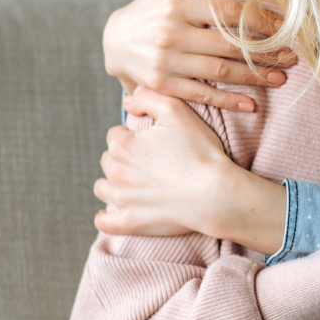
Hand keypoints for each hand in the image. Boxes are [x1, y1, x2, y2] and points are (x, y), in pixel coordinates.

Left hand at [95, 89, 287, 253]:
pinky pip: (104, 222)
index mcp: (123, 145)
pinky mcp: (130, 222)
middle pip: (109, 160)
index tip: (152, 142)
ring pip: (103, 188)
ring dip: (114, 183)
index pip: (115, 135)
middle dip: (123, 158)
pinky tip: (115, 210)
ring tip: (135, 183)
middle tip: (149, 161)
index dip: (133, 135)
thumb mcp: (176, 110)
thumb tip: (127, 101)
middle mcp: (116, 172)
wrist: (216, 193)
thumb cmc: (200, 150)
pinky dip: (106, 216)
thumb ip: (147, 97)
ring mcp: (121, 200)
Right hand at [102, 0, 296, 110]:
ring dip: (254, 77)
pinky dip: (229, 102)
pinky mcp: (163, 86)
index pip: (229, 12)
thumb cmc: (151, 3)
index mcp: (176, 5)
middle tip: (292, 56)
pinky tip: (252, 104)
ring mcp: (165, 62)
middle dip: (266, 52)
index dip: (261, 19)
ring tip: (280, 78)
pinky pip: (202, 96)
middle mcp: (170, 34)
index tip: (287, 26)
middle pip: (229, 45)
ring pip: (220, 72)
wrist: (115, 41)